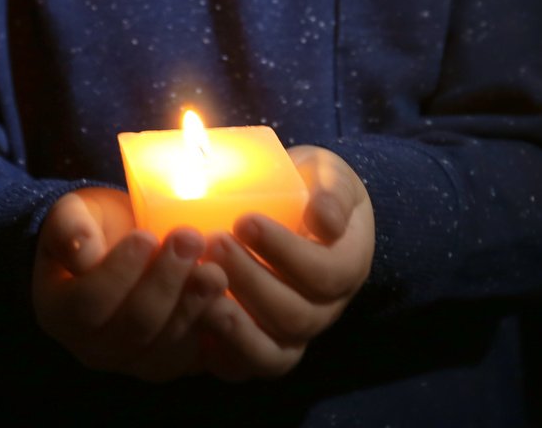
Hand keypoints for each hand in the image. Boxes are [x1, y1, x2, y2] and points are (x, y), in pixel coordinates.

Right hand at [32, 187, 225, 381]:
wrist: (122, 247)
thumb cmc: (96, 228)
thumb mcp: (74, 214)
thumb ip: (70, 227)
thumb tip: (82, 249)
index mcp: (62, 313)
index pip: (89, 304)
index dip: (118, 273)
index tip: (146, 236)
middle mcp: (96, 348)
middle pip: (135, 328)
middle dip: (167, 283)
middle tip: (192, 239)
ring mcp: (138, 362)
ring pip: (169, 350)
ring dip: (195, 308)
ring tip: (215, 269)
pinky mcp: (177, 362)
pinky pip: (199, 360)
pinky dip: (217, 333)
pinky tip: (231, 300)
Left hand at [199, 146, 373, 381]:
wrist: (292, 209)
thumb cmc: (308, 188)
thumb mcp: (328, 174)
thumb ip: (334, 192)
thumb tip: (325, 220)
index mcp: (348, 268)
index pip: (325, 274)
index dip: (285, 251)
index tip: (245, 220)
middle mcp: (324, 310)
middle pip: (294, 315)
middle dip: (250, 280)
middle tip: (214, 242)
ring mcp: (293, 335)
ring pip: (271, 353)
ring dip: (234, 323)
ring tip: (199, 285)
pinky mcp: (260, 347)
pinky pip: (244, 368)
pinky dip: (219, 353)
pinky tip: (193, 320)